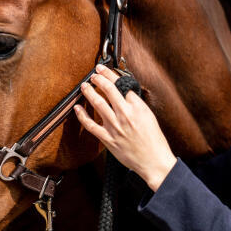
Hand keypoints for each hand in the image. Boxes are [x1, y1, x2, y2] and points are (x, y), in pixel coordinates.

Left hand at [73, 64, 176, 190]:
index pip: (122, 85)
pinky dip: (82, 115)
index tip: (103, 70)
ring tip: (84, 86)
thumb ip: (136, 104)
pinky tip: (77, 108)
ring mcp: (115, 126)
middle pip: (109, 90)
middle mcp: (126, 114)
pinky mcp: (108, 139)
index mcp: (138, 107)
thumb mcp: (149, 116)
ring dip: (89, 92)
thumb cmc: (153, 140)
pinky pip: (91, 125)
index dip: (111, 75)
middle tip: (94, 74)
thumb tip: (123, 94)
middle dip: (99, 79)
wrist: (153, 161)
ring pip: (98, 103)